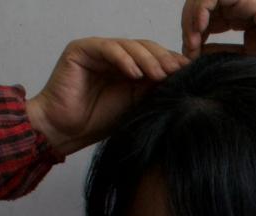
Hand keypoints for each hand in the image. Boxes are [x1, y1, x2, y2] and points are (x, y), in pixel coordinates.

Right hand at [27, 38, 187, 156]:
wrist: (66, 130)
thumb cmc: (98, 120)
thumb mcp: (136, 103)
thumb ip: (153, 88)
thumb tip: (181, 79)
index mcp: (128, 65)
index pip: (153, 56)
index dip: (171, 61)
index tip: (189, 72)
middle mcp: (113, 55)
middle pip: (144, 47)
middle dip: (162, 58)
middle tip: (177, 71)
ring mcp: (97, 50)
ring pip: (128, 45)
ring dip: (146, 58)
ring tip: (159, 74)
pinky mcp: (80, 50)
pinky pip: (106, 48)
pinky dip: (122, 58)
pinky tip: (135, 73)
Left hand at [180, 0, 255, 65]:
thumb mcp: (244, 57)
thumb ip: (220, 52)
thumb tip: (194, 50)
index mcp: (237, 13)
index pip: (204, 16)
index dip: (192, 33)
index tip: (189, 56)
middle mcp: (238, 2)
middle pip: (199, 5)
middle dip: (188, 26)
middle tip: (188, 50)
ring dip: (191, 19)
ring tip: (193, 41)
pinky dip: (201, 10)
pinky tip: (200, 30)